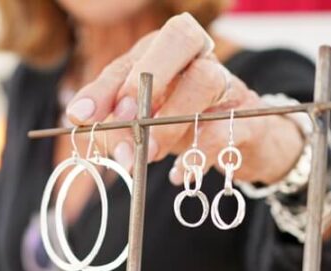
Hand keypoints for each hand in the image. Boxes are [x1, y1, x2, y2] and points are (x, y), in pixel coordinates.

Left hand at [66, 13, 303, 185]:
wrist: (238, 144)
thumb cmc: (179, 127)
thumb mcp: (140, 126)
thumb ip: (112, 123)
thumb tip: (80, 121)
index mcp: (164, 53)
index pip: (131, 58)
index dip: (104, 87)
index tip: (80, 116)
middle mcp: (198, 56)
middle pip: (180, 36)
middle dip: (145, 81)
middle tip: (125, 122)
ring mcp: (228, 81)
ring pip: (205, 80)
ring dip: (169, 122)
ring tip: (147, 155)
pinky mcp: (250, 114)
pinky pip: (226, 127)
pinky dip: (199, 153)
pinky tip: (179, 173)